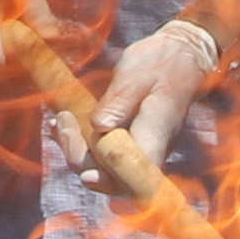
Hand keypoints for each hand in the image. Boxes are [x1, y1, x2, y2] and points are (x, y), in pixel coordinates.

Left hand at [60, 19, 219, 186]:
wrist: (180, 56)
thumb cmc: (161, 63)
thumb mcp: (136, 75)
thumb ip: (118, 102)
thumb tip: (99, 126)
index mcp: (157, 136)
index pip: (134, 175)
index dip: (110, 182)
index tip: (86, 173)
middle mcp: (149, 150)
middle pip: (112, 177)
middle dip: (80, 158)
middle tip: (63, 121)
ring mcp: (138, 147)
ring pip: (102, 167)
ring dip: (74, 149)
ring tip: (59, 120)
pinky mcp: (127, 140)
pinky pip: (101, 153)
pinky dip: (78, 142)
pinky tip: (62, 123)